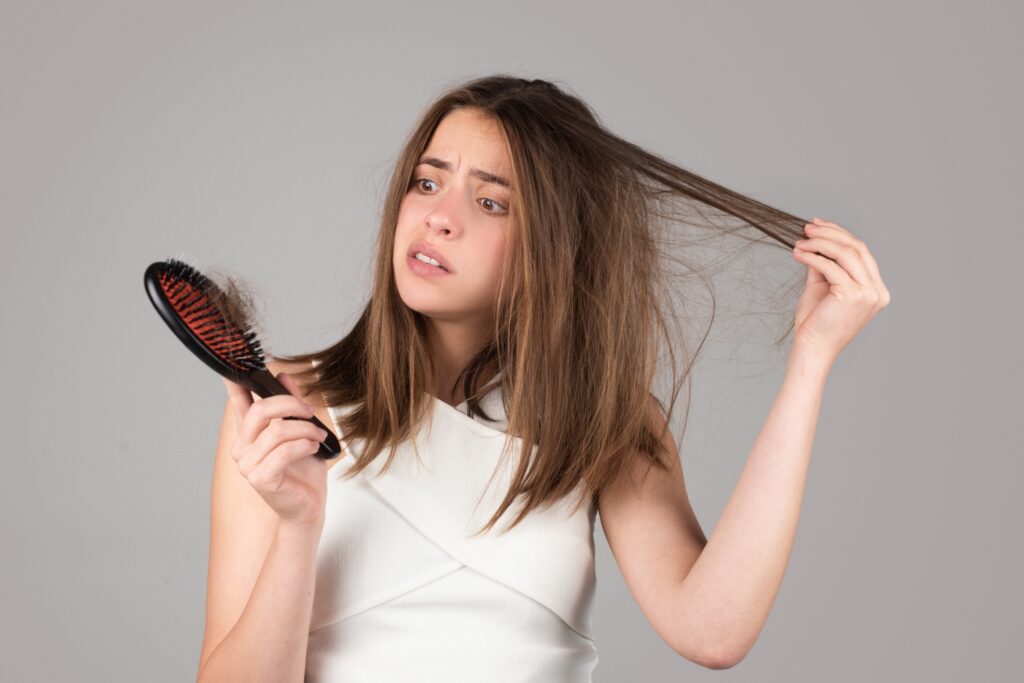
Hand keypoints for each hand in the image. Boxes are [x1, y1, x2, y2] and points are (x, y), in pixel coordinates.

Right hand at [222, 372, 328, 531]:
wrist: (308, 508)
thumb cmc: (304, 474)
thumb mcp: (301, 432)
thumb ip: (291, 406)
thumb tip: (282, 377)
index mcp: (249, 435)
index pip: (238, 403)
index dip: (234, 382)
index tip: (235, 364)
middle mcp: (242, 449)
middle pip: (260, 411)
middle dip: (289, 404)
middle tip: (309, 410)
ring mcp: (248, 465)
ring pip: (277, 431)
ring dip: (305, 429)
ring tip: (318, 435)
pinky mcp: (261, 479)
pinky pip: (283, 451)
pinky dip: (303, 445)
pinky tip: (313, 447)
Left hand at [791, 217, 891, 367]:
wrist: (812, 349)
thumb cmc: (816, 322)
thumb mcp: (822, 287)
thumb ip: (824, 264)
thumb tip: (816, 239)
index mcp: (876, 290)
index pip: (861, 252)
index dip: (840, 235)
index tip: (818, 226)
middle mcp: (877, 291)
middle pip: (857, 248)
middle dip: (830, 234)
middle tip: (807, 228)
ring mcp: (868, 294)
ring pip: (846, 254)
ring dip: (820, 243)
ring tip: (800, 242)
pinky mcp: (853, 295)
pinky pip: (831, 267)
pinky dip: (813, 256)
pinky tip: (798, 254)